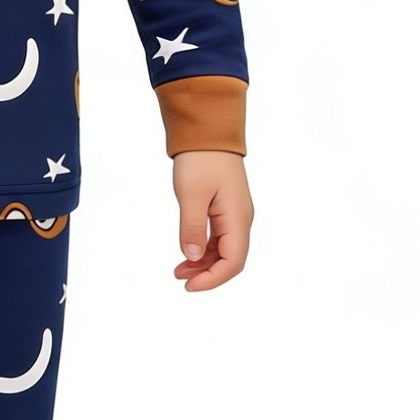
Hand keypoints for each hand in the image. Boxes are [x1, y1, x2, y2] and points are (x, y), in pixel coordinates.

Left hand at [172, 151, 251, 290]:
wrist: (208, 133)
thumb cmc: (200, 160)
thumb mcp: (191, 194)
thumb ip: (191, 227)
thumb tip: (190, 257)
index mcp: (237, 218)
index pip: (233, 261)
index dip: (213, 279)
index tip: (189, 286)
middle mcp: (240, 220)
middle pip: (230, 260)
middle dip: (207, 274)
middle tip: (180, 279)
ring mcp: (234, 215)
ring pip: (223, 251)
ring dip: (203, 264)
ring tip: (178, 271)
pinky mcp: (225, 210)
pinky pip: (218, 239)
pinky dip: (203, 250)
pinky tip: (186, 255)